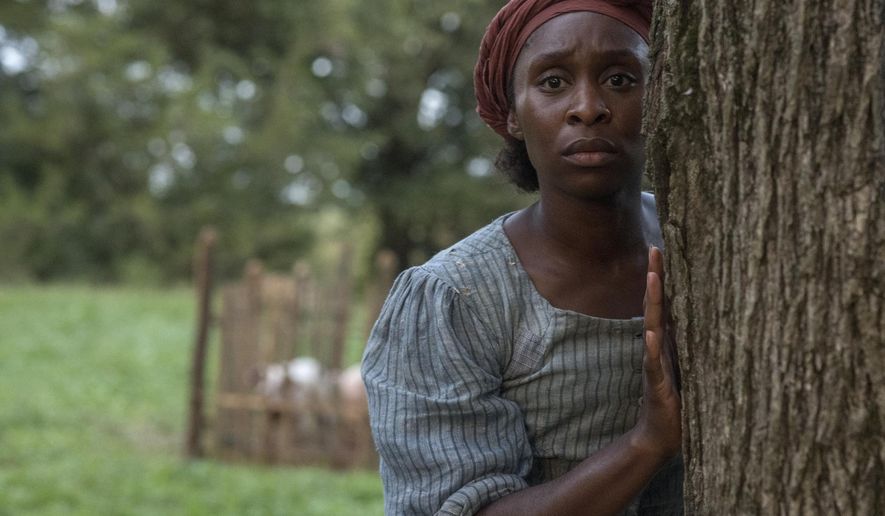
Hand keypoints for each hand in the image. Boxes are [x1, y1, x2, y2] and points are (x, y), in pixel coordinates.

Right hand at [632, 246, 681, 461]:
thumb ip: (698, 347)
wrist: (659, 436)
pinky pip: (653, 362)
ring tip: (653, 278)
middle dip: (656, 277)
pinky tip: (650, 332)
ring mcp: (654, 363)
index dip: (665, 277)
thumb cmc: (680, 404)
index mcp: (668, 342)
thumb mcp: (695, 369)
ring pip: (652, 325)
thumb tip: (722, 323)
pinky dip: (651, 346)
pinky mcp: (655, 383)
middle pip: (655, 305)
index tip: (665, 250)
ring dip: (652, 302)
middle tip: (655, 250)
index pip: (666, 303)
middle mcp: (657, 347)